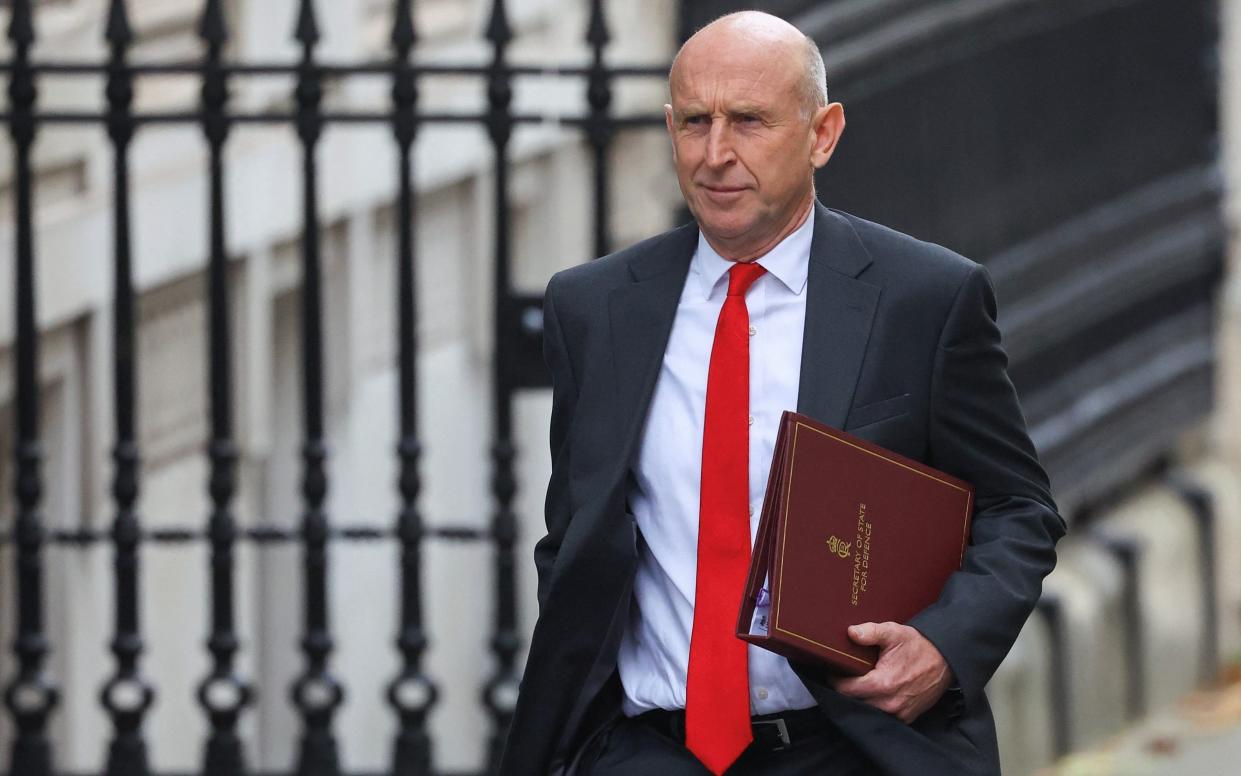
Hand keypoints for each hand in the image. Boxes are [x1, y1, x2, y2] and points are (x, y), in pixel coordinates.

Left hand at [829, 621, 952, 723]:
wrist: (945, 661)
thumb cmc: (918, 646)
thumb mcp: (893, 632)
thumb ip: (870, 632)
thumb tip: (851, 632)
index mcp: (882, 684)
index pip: (845, 690)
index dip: (835, 680)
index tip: (834, 671)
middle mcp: (889, 703)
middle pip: (853, 703)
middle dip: (845, 691)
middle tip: (845, 676)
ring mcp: (898, 714)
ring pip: (866, 711)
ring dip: (859, 700)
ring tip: (857, 684)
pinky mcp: (905, 718)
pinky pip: (882, 716)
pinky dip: (874, 707)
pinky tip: (873, 693)